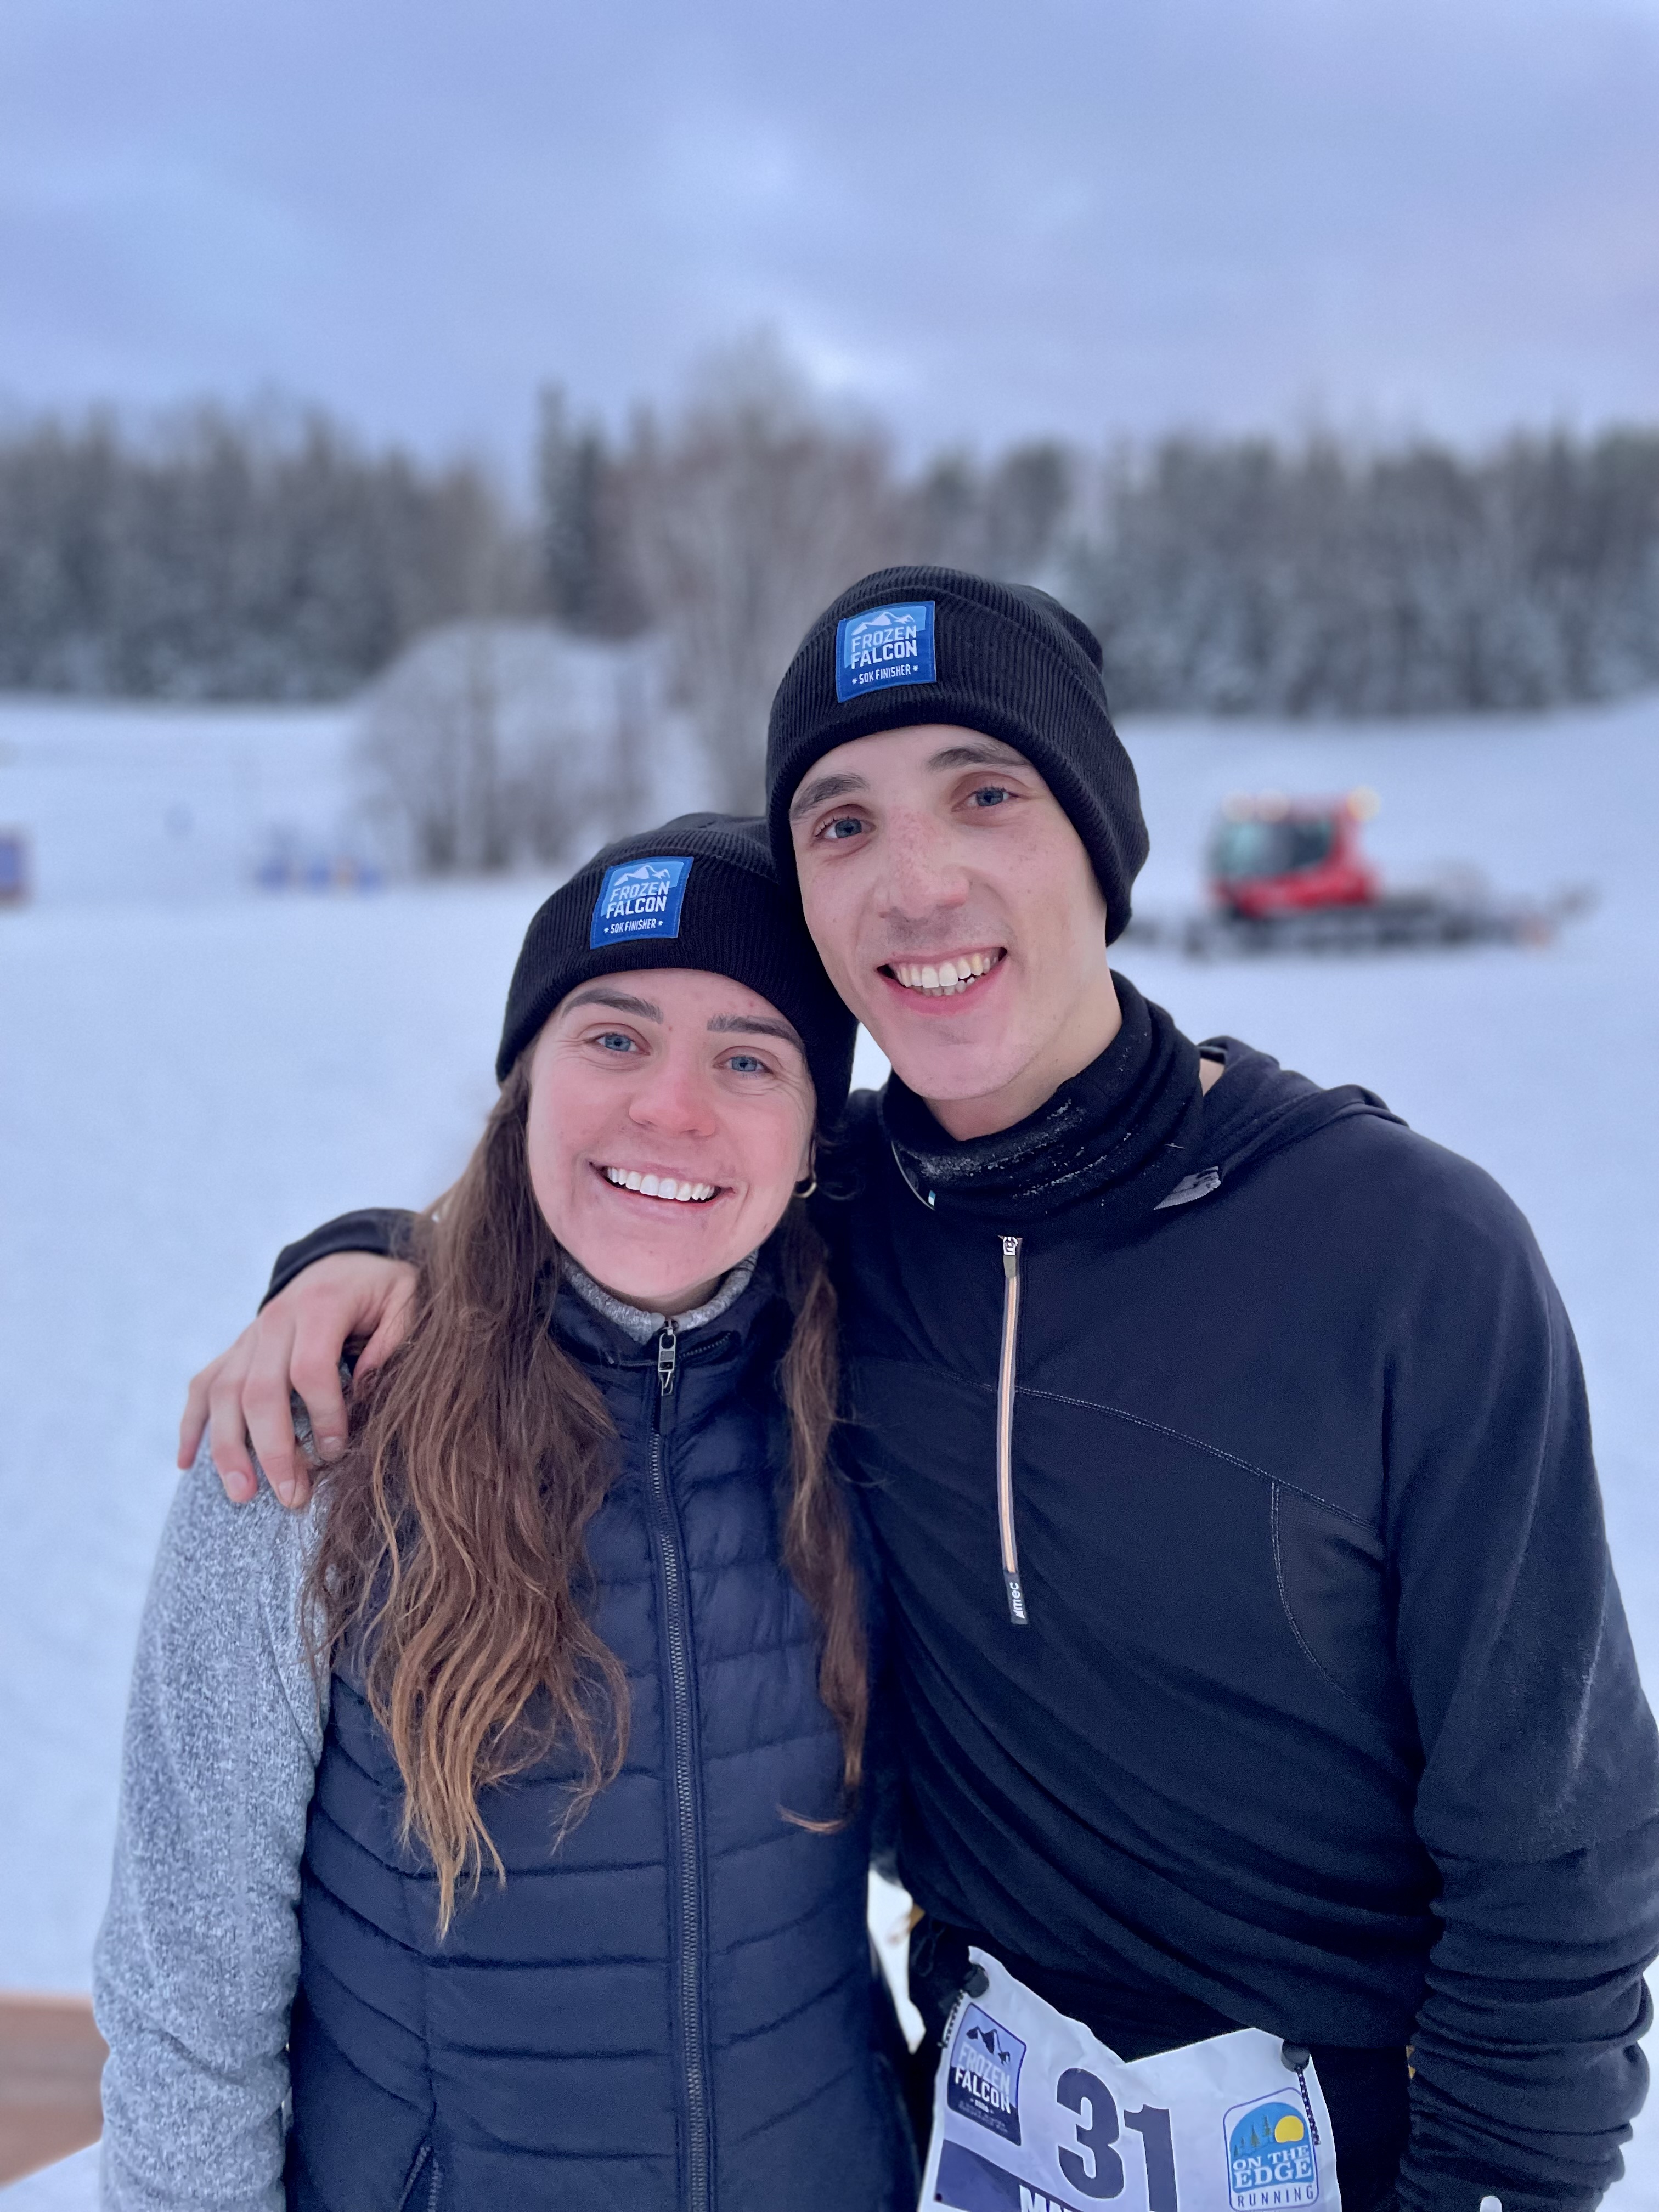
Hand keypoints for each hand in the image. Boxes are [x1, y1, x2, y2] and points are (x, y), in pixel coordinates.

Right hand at [178, 1253, 418, 1507]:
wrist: (349, 1259)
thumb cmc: (385, 1289)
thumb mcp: (408, 1300)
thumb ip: (394, 1340)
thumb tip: (364, 1390)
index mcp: (321, 1303)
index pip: (310, 1368)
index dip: (323, 1415)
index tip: (337, 1452)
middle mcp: (276, 1318)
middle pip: (259, 1388)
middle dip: (272, 1448)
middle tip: (291, 1496)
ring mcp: (250, 1335)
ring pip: (223, 1392)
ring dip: (227, 1448)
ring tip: (242, 1494)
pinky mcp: (237, 1349)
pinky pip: (204, 1385)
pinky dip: (192, 1425)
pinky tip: (186, 1464)